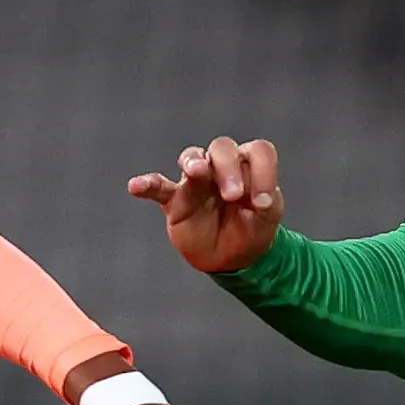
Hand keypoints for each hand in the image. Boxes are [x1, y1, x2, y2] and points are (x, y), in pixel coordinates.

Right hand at [126, 135, 284, 273]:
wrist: (232, 257)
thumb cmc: (252, 229)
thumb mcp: (268, 218)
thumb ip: (266, 203)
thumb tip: (256, 198)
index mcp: (248, 165)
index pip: (257, 151)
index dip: (263, 171)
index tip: (263, 203)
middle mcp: (221, 166)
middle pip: (222, 147)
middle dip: (229, 168)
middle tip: (233, 196)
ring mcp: (196, 181)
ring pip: (192, 157)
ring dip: (194, 162)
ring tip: (196, 171)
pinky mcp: (175, 200)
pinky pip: (158, 187)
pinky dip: (146, 185)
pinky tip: (136, 186)